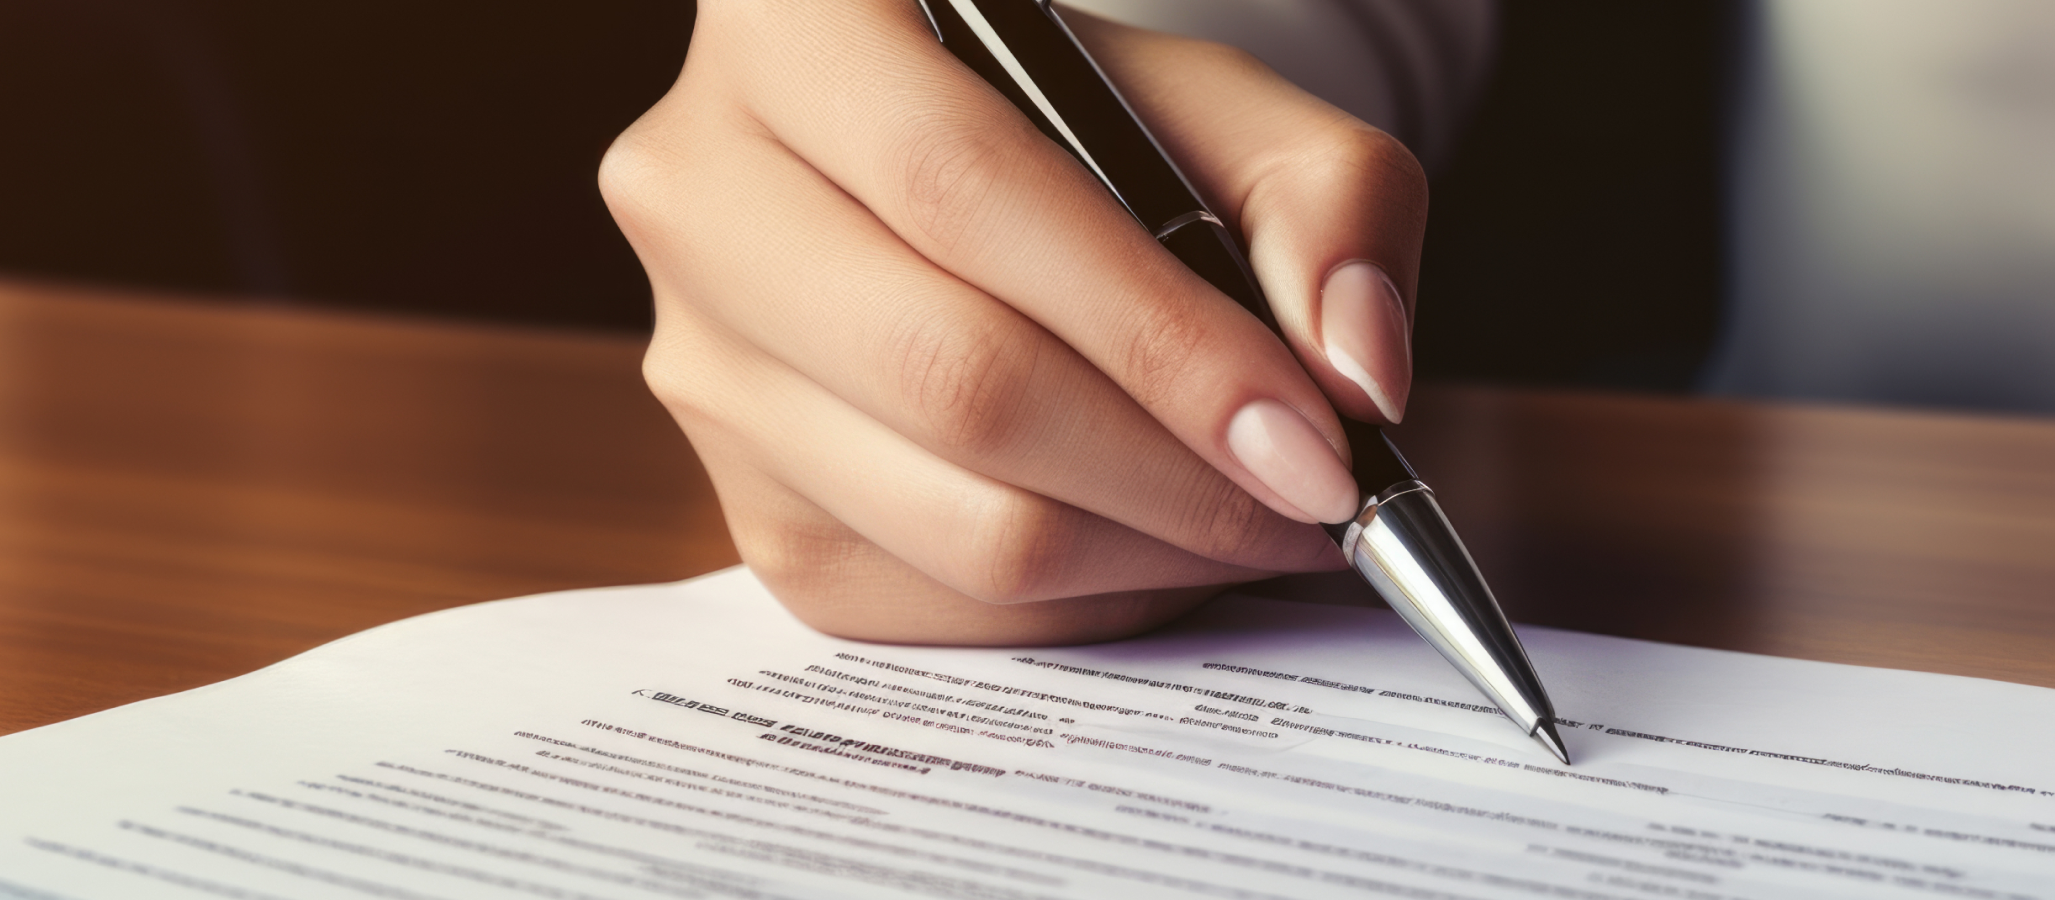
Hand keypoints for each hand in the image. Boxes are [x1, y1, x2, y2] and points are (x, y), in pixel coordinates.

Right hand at [604, 1, 1426, 644]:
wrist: (980, 194)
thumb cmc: (1103, 137)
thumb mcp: (1230, 114)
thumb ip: (1329, 203)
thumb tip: (1357, 372)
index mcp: (791, 23)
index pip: (968, 193)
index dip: (1157, 334)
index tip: (1311, 438)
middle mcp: (697, 185)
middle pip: (949, 374)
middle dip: (1174, 472)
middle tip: (1312, 499)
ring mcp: (699, 359)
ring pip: (949, 518)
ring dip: (1148, 552)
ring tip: (1258, 518)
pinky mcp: (739, 504)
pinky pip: (934, 603)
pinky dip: (1085, 603)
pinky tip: (1155, 540)